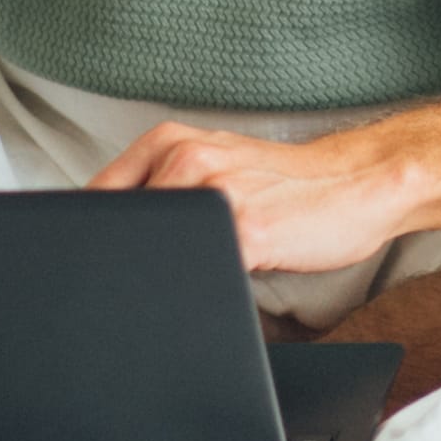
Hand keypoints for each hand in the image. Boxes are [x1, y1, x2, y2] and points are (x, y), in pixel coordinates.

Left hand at [87, 110, 423, 282]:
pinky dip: (194, 291)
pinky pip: (202, 271)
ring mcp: (216, 194)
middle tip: (117, 294)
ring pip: (153, 250)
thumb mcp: (214, 166)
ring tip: (167, 296)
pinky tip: (205, 297)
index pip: (98, 197)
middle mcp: (188, 160)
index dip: (84, 242)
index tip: (83, 271)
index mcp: (170, 142)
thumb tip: (108, 239)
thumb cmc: (285, 186)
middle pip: (119, 226)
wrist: (357, 183)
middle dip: (113, 266)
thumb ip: (163, 189)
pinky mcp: (246, 231)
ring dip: (149, 283)